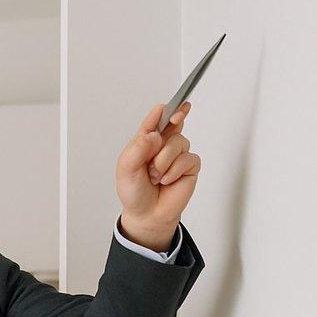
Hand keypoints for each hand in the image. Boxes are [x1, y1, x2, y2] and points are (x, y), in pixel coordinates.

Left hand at [115, 101, 201, 251]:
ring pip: (178, 142)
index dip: (164, 110)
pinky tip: (166, 181)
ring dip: (164, 161)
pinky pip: (188, 159)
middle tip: (176, 117)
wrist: (147, 214)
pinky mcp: (189, 166)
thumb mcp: (126, 169)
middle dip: (175, 118)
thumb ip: (137, 150)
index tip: (171, 103)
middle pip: (173, 123)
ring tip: (155, 177)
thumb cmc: (134, 191)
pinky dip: (174, 171)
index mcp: (145, 142)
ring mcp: (177, 154)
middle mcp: (162, 145)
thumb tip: (154, 135)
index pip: (155, 120)